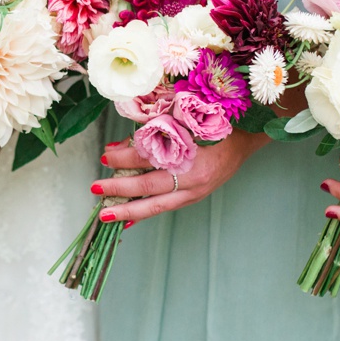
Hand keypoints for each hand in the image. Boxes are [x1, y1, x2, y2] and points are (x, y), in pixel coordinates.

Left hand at [92, 129, 267, 224]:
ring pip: (157, 205)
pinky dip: (144, 212)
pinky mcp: (193, 198)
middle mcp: (194, 177)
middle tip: (96, 189)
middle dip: (120, 189)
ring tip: (106, 215)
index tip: (106, 156)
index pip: (152, 158)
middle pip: (150, 186)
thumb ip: (153, 132)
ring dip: (129, 210)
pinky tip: (127, 219)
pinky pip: (165, 207)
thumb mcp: (186, 121)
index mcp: (193, 153)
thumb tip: (118, 147)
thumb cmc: (215, 125)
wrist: (244, 141)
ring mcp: (194, 191)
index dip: (126, 157)